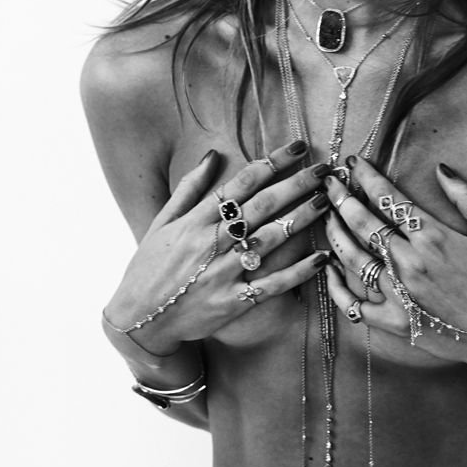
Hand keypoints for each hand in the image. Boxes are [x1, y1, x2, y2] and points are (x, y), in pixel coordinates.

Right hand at [104, 140, 330, 355]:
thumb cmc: (150, 267)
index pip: (240, 183)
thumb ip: (190, 188)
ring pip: (270, 240)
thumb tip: (214, 155)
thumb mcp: (163, 222)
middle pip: (261, 206)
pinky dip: (297, 272)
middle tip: (322, 170)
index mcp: (195, 220)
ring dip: (302, 218)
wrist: (139, 318)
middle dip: (295, 184)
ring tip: (326, 201)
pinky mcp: (233, 302)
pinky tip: (321, 258)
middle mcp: (211, 243)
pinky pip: (272, 284)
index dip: (271, 162)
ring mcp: (223, 274)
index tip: (297, 148)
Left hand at [323, 156, 466, 369]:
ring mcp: (399, 294)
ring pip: (352, 257)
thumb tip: (441, 169)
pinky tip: (328, 269)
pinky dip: (335, 287)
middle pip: (362, 222)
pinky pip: (353, 305)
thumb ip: (466, 197)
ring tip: (326, 216)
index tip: (354, 162)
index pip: (389, 198)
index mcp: (433, 236)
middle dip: (341, 198)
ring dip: (335, 233)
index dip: (367, 176)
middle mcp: (410, 262)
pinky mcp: (394, 322)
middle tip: (329, 183)